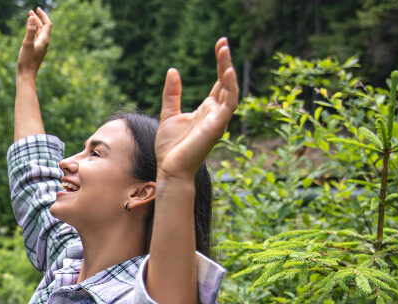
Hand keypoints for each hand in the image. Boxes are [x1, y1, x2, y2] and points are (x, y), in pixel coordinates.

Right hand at [17, 7, 51, 75]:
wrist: (26, 76)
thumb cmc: (26, 61)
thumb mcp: (27, 44)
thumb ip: (30, 30)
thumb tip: (32, 18)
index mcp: (44, 40)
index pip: (47, 24)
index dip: (43, 15)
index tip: (37, 9)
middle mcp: (44, 43)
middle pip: (43, 27)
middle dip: (38, 19)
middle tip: (31, 12)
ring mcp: (40, 47)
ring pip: (39, 33)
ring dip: (35, 25)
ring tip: (29, 18)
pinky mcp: (35, 51)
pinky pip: (36, 38)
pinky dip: (33, 32)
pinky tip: (29, 32)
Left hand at [154, 38, 238, 181]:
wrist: (170, 168)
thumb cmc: (170, 147)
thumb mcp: (169, 114)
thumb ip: (172, 94)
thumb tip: (173, 70)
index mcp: (206, 110)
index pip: (218, 82)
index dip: (220, 63)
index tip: (220, 45)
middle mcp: (215, 113)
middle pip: (225, 82)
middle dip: (224, 62)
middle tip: (223, 42)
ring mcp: (218, 119)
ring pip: (229, 90)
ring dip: (227, 69)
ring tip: (223, 50)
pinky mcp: (218, 125)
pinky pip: (229, 103)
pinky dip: (229, 87)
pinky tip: (226, 72)